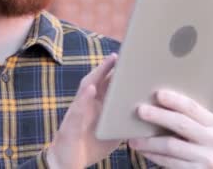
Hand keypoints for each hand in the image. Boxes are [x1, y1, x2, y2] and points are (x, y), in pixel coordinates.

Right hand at [47, 54, 120, 168]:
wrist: (68, 165)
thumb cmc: (90, 147)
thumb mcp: (111, 132)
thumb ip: (122, 121)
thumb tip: (144, 114)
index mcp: (96, 106)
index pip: (106, 85)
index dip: (115, 72)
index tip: (128, 60)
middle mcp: (86, 105)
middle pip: (97, 81)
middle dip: (107, 67)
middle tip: (120, 54)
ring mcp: (78, 113)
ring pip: (86, 89)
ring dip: (97, 75)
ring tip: (108, 63)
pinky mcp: (71, 125)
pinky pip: (77, 109)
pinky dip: (84, 98)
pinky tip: (91, 90)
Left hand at [128, 90, 212, 167]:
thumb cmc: (196, 148)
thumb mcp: (198, 132)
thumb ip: (186, 119)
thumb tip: (154, 102)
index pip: (192, 107)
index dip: (174, 100)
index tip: (157, 93)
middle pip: (181, 123)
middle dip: (158, 116)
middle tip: (140, 110)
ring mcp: (208, 157)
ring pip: (171, 144)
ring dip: (149, 141)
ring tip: (133, 138)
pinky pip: (169, 161)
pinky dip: (153, 155)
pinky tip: (142, 150)